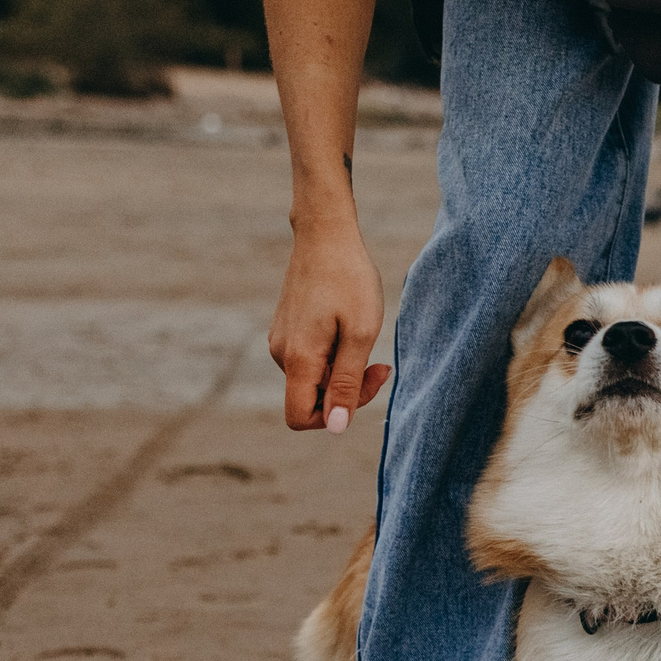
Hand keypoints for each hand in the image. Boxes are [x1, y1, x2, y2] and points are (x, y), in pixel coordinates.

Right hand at [268, 220, 391, 430]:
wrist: (325, 234)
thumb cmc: (349, 279)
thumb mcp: (360, 333)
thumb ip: (347, 382)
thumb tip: (336, 426)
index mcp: (298, 358)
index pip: (299, 417)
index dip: (333, 417)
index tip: (364, 384)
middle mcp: (281, 354)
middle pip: (310, 400)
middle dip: (347, 391)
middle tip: (380, 365)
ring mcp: (280, 341)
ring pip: (312, 380)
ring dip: (342, 372)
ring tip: (364, 339)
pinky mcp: (286, 330)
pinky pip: (309, 361)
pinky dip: (332, 356)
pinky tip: (348, 329)